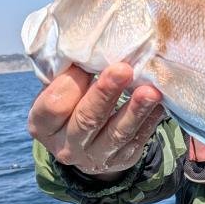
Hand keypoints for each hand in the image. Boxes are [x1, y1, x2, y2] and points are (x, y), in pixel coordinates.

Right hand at [27, 62, 163, 179]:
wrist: (83, 144)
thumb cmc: (70, 103)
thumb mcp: (58, 91)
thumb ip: (67, 73)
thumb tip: (88, 43)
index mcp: (43, 126)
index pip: (54, 106)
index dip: (71, 83)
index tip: (86, 62)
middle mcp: (66, 146)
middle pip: (87, 119)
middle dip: (106, 93)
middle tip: (123, 69)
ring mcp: (95, 157)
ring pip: (117, 133)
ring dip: (136, 110)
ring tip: (151, 92)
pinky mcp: (123, 160)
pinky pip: (139, 139)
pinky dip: (151, 119)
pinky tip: (161, 102)